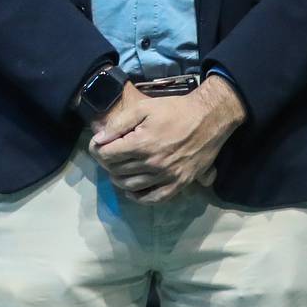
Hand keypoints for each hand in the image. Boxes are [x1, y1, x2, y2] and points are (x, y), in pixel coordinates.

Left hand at [90, 76, 243, 202]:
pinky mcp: (179, 184)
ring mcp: (166, 176)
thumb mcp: (144, 108)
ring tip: (119, 169)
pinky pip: (153, 198)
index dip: (97, 150)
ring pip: (130, 186)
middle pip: (116, 171)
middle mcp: (152, 164)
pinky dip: (139, 197)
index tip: (97, 145)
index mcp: (142, 143)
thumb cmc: (175, 110)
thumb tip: (98, 139)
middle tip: (109, 154)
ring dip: (119, 179)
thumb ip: (119, 123)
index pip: (107, 155)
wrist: (209, 118)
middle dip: (107, 162)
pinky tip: (133, 190)